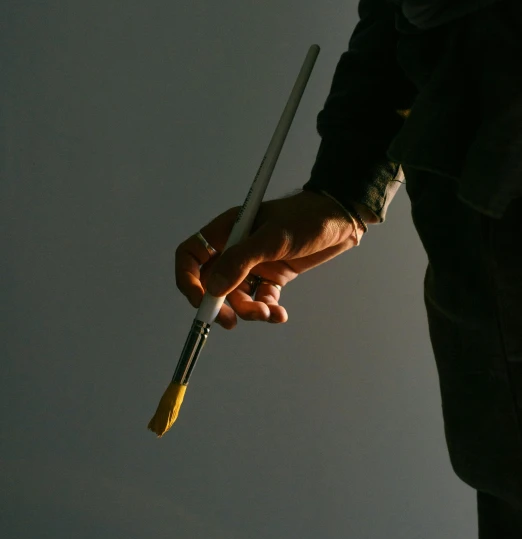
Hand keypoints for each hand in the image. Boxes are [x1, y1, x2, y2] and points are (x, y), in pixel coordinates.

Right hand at [174, 190, 360, 328]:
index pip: (191, 256)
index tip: (201, 301)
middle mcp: (236, 248)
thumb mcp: (273, 238)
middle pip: (211, 282)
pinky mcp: (273, 276)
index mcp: (227, 231)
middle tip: (230, 321)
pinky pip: (260, 299)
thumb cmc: (306, 217)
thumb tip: (213, 288)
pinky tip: (280, 314)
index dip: (188, 279)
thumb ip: (241, 261)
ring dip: (248, 310)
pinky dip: (267, 310)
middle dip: (219, 304)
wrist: (340, 220)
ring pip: (237, 296)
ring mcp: (254, 264)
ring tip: (268, 314)